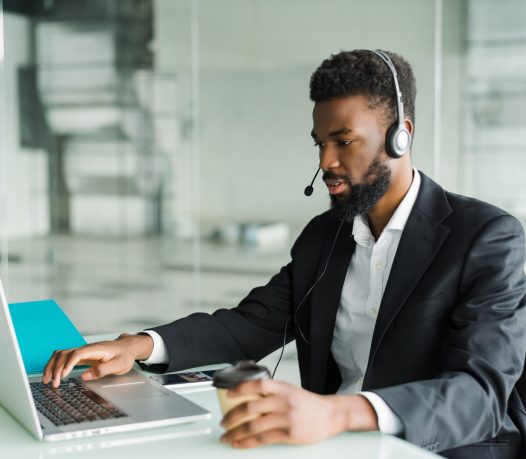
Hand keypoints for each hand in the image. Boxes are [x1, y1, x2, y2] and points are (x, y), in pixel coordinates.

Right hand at [42, 333, 153, 387]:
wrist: (127, 347)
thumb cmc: (124, 356)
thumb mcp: (119, 365)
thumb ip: (103, 370)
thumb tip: (85, 376)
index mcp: (96, 349)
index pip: (77, 354)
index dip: (68, 364)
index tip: (63, 376)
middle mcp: (86, 349)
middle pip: (65, 354)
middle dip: (56, 368)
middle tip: (54, 384)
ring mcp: (83, 351)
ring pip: (61, 354)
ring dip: (52, 366)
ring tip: (47, 380)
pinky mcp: (81, 355)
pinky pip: (64, 357)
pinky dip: (55, 365)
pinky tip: (52, 374)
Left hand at [219, 379, 378, 447]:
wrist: (331, 415)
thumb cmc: (309, 403)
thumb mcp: (290, 390)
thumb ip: (272, 392)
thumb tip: (248, 397)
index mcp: (282, 388)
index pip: (257, 385)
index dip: (240, 389)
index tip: (228, 395)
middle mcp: (283, 401)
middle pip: (250, 408)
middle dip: (232, 417)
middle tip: (223, 422)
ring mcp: (285, 418)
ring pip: (254, 426)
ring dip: (236, 432)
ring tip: (227, 436)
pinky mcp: (289, 434)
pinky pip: (263, 439)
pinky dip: (248, 442)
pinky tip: (240, 444)